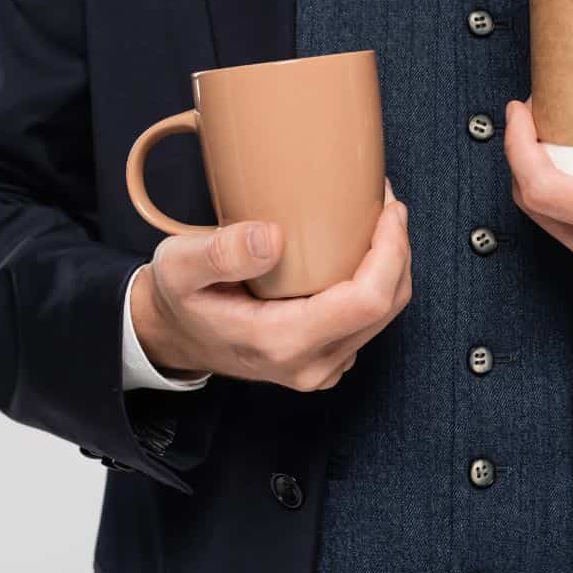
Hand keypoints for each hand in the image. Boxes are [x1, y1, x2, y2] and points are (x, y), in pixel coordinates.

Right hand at [131, 181, 411, 390]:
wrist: (174, 337)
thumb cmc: (179, 299)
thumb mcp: (178, 267)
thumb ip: (220, 253)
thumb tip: (272, 237)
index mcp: (282, 342)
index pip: (367, 301)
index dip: (391, 252)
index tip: (389, 210)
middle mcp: (310, 365)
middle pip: (387, 306)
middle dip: (398, 251)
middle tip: (386, 204)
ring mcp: (321, 368)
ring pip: (385, 315)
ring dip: (391, 266)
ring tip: (378, 220)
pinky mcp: (326, 360)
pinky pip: (369, 321)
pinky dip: (376, 283)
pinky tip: (361, 252)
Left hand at [503, 100, 572, 293]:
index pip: (544, 190)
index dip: (520, 147)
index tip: (522, 110)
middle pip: (536, 205)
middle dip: (525, 156)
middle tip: (541, 115)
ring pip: (547, 219)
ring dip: (542, 175)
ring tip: (557, 135)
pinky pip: (566, 230)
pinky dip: (562, 197)